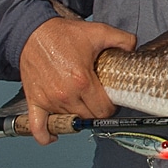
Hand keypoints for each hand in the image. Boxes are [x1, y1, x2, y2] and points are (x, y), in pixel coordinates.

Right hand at [18, 17, 135, 144]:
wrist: (33, 33)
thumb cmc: (63, 34)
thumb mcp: (99, 32)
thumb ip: (122, 39)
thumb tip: (134, 49)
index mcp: (83, 81)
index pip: (104, 110)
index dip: (111, 107)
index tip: (110, 99)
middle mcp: (65, 95)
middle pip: (89, 118)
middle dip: (97, 112)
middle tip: (98, 101)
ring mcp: (49, 100)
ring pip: (70, 121)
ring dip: (77, 116)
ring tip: (82, 105)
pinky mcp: (34, 101)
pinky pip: (38, 127)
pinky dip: (46, 134)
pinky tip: (54, 135)